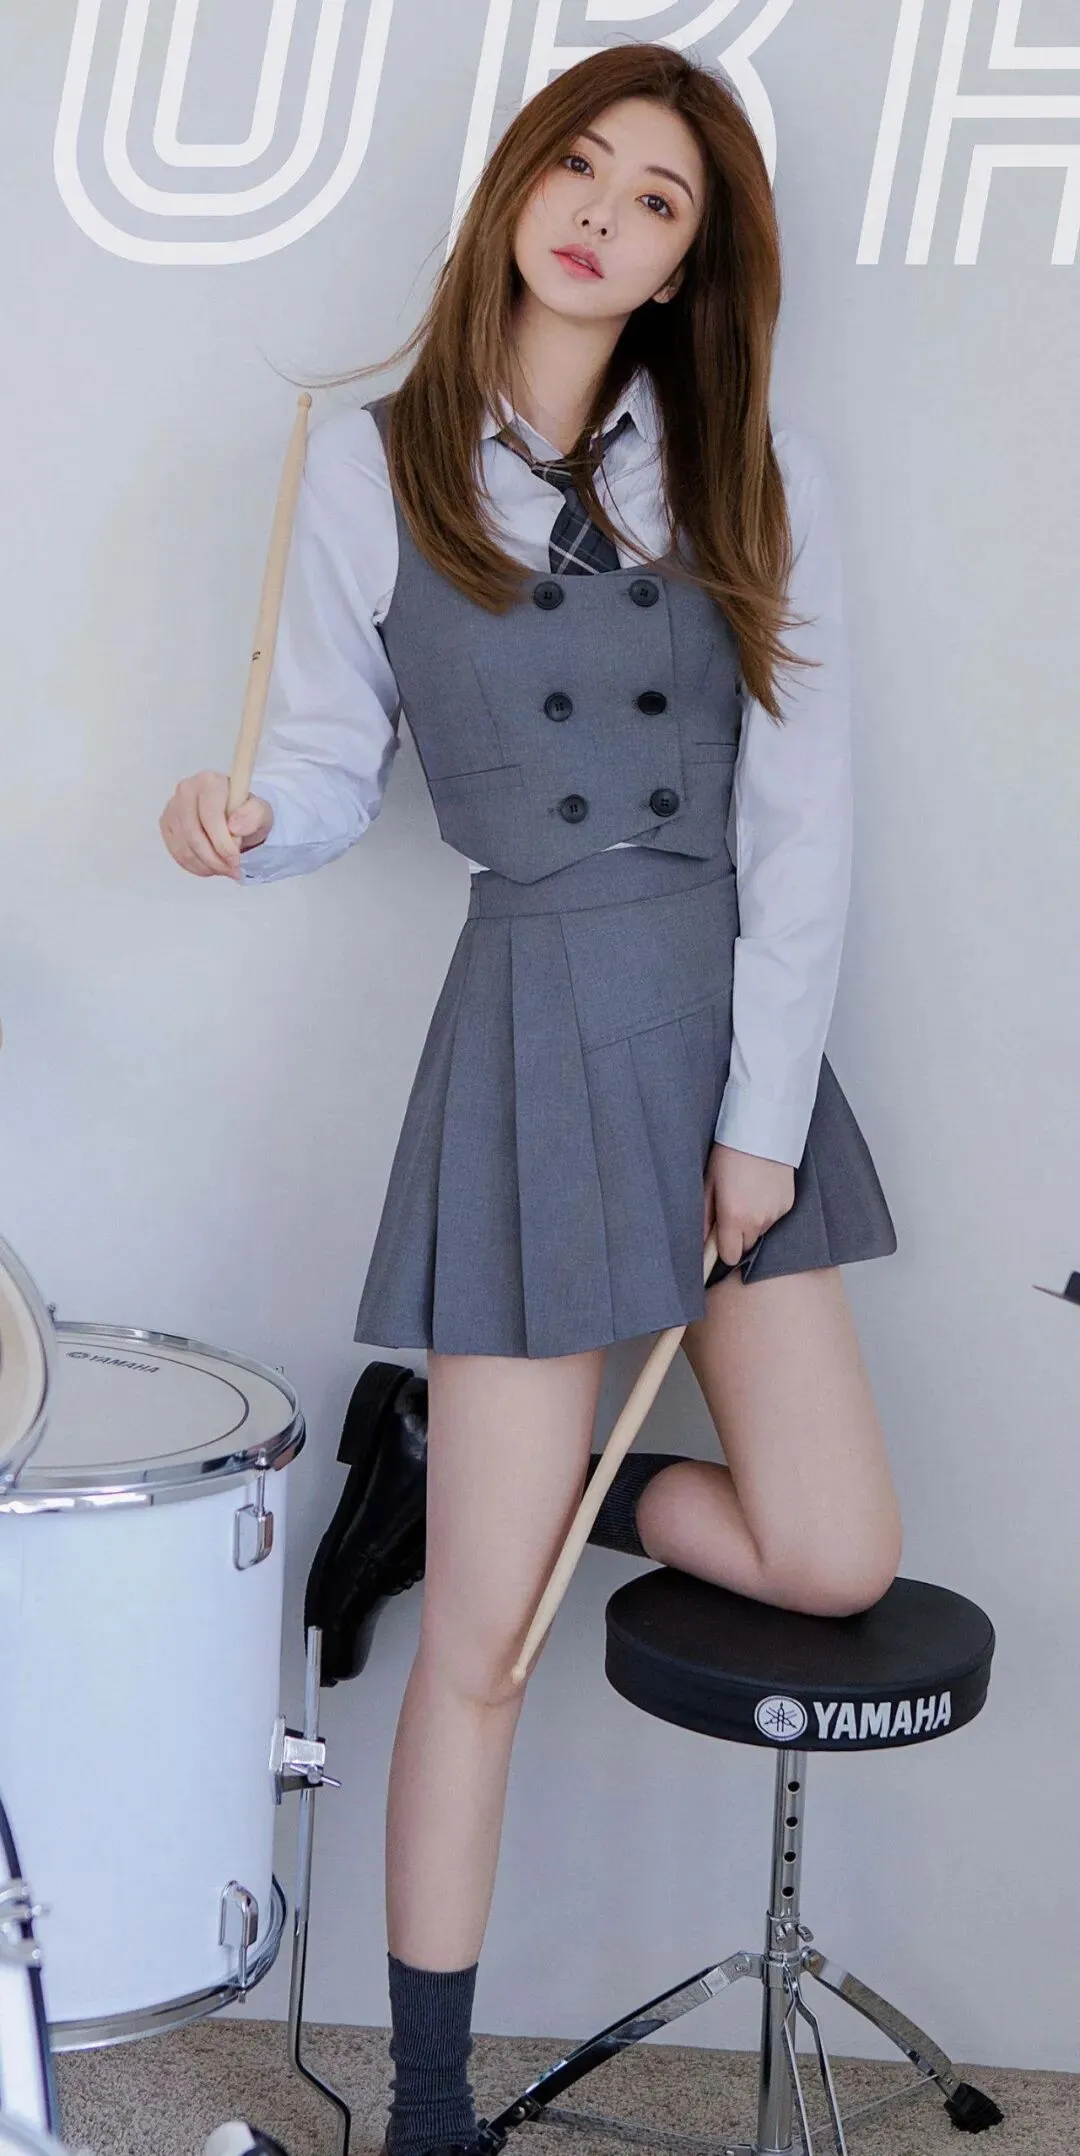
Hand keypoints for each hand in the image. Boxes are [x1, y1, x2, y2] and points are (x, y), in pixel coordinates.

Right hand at [159, 771, 272, 879]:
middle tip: (232, 870)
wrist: (235, 815)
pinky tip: (210, 866)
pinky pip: (177, 852)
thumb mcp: (261, 812)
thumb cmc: (246, 812)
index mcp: (210, 781)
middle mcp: (187, 789)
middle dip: (215, 859)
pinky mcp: (167, 823)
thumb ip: (254, 816)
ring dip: (207, 865)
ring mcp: (173, 807)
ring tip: (224, 868)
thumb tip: (235, 827)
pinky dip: (195, 866)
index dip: (223, 844)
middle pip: (194, 835)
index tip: (236, 859)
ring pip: (185, 847)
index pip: (210, 817)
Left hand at [704, 1141, 794, 1266]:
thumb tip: (701, 1240)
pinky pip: (773, 1218)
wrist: (762, 1131)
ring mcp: (776, 1213)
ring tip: (746, 1195)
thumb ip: (704, 1217)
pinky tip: (760, 1189)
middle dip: (737, 1236)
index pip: (730, 1255)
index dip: (722, 1250)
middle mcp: (757, 1220)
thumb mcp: (709, 1183)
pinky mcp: (788, 1204)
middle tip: (730, 1210)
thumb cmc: (729, 1155)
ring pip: (760, 1231)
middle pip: (746, 1245)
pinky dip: (766, 1210)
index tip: (717, 1240)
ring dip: (752, 1223)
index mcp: (734, 1217)